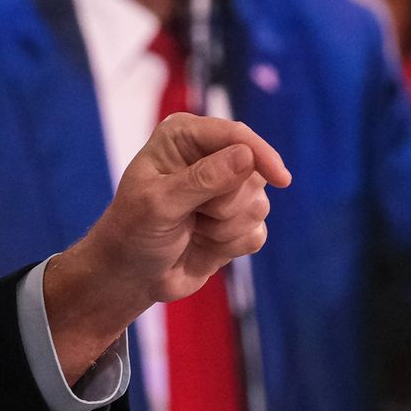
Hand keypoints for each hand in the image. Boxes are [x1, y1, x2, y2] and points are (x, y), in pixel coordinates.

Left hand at [44, 115, 289, 376]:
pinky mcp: (236, 222)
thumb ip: (202, 179)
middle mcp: (209, 156)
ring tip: (193, 230)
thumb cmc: (132, 231)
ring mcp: (226, 189)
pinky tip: (204, 244)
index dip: (260, 154)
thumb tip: (246, 155)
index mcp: (184, 136)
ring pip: (259, 205)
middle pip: (254, 173)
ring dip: (225, 229)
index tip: (280, 179)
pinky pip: (258, 232)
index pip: (235, 135)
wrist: (129, 276)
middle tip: (193, 216)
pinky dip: (231, 245)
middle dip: (226, 205)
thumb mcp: (158, 203)